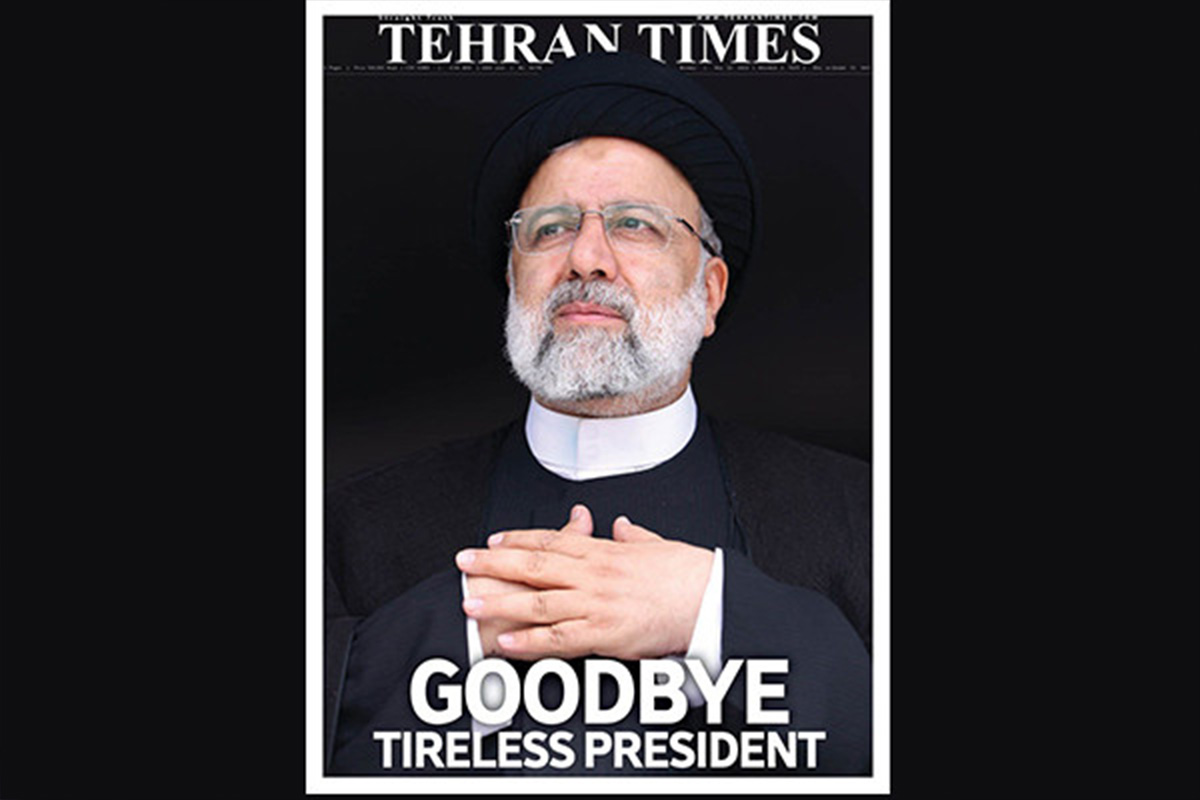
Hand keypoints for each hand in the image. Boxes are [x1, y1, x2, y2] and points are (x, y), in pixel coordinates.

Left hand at [455, 504, 713, 660]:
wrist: (710, 598)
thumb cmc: (689, 575)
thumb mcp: (658, 545)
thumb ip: (634, 537)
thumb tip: (622, 526)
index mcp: (605, 551)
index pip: (551, 541)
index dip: (518, 540)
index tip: (492, 541)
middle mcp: (594, 574)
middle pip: (533, 565)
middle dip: (494, 564)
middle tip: (464, 562)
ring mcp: (596, 603)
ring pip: (538, 602)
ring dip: (501, 603)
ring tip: (471, 604)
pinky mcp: (604, 633)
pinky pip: (559, 639)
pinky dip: (530, 642)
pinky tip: (506, 643)